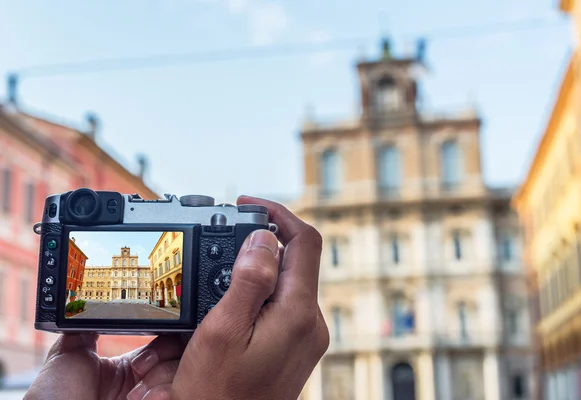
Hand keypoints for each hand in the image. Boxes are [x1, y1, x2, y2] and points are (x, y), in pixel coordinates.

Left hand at [25, 333, 188, 399]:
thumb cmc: (53, 398)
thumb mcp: (69, 354)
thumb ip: (87, 327)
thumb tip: (92, 303)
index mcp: (129, 368)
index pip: (164, 341)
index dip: (164, 334)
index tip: (158, 332)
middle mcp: (146, 383)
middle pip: (180, 353)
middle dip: (165, 352)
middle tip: (137, 368)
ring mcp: (153, 397)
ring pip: (182, 372)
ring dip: (159, 377)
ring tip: (132, 394)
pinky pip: (180, 393)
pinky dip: (164, 392)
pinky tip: (142, 399)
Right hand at [129, 196, 329, 399]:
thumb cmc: (217, 395)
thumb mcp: (223, 332)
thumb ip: (249, 280)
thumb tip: (264, 236)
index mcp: (298, 313)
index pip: (304, 241)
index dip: (278, 214)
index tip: (247, 204)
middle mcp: (310, 322)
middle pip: (296, 259)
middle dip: (262, 240)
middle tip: (225, 235)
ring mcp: (306, 335)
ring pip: (287, 280)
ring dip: (257, 266)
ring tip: (221, 269)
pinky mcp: (296, 344)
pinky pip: (281, 302)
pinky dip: (259, 289)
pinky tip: (230, 297)